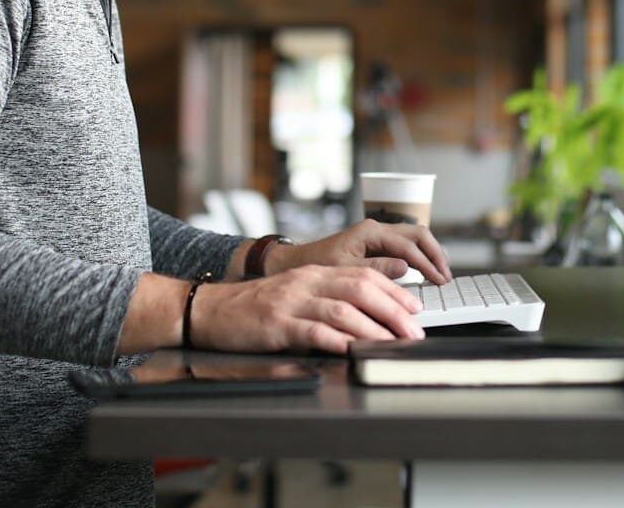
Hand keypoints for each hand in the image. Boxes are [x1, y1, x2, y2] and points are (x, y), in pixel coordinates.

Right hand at [192, 265, 425, 353]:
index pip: (364, 275)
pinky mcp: (276, 324)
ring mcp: (291, 302)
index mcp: (314, 273)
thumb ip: (327, 298)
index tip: (414, 310)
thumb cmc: (253, 308)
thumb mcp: (295, 294)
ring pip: (342, 310)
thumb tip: (368, 314)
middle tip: (413, 332)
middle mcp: (306, 282)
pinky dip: (338, 341)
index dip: (394, 292)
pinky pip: (313, 331)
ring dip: (373, 329)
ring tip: (393, 344)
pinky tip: (353, 351)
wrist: (209, 309)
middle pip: (360, 289)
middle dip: (393, 311)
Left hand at [273, 220, 451, 283]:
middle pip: (418, 234)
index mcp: (370, 232)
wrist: (297, 263)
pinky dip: (420, 257)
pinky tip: (426, 271)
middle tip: (446, 277)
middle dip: (435, 254)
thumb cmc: (317, 265)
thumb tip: (406, 268)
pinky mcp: (377, 244)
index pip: (408, 245)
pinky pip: (405, 246)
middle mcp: (377, 229)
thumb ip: (376, 269)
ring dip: (430, 254)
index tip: (439, 281)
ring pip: (414, 238)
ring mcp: (378, 235)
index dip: (427, 264)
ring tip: (441, 274)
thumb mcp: (345, 270)